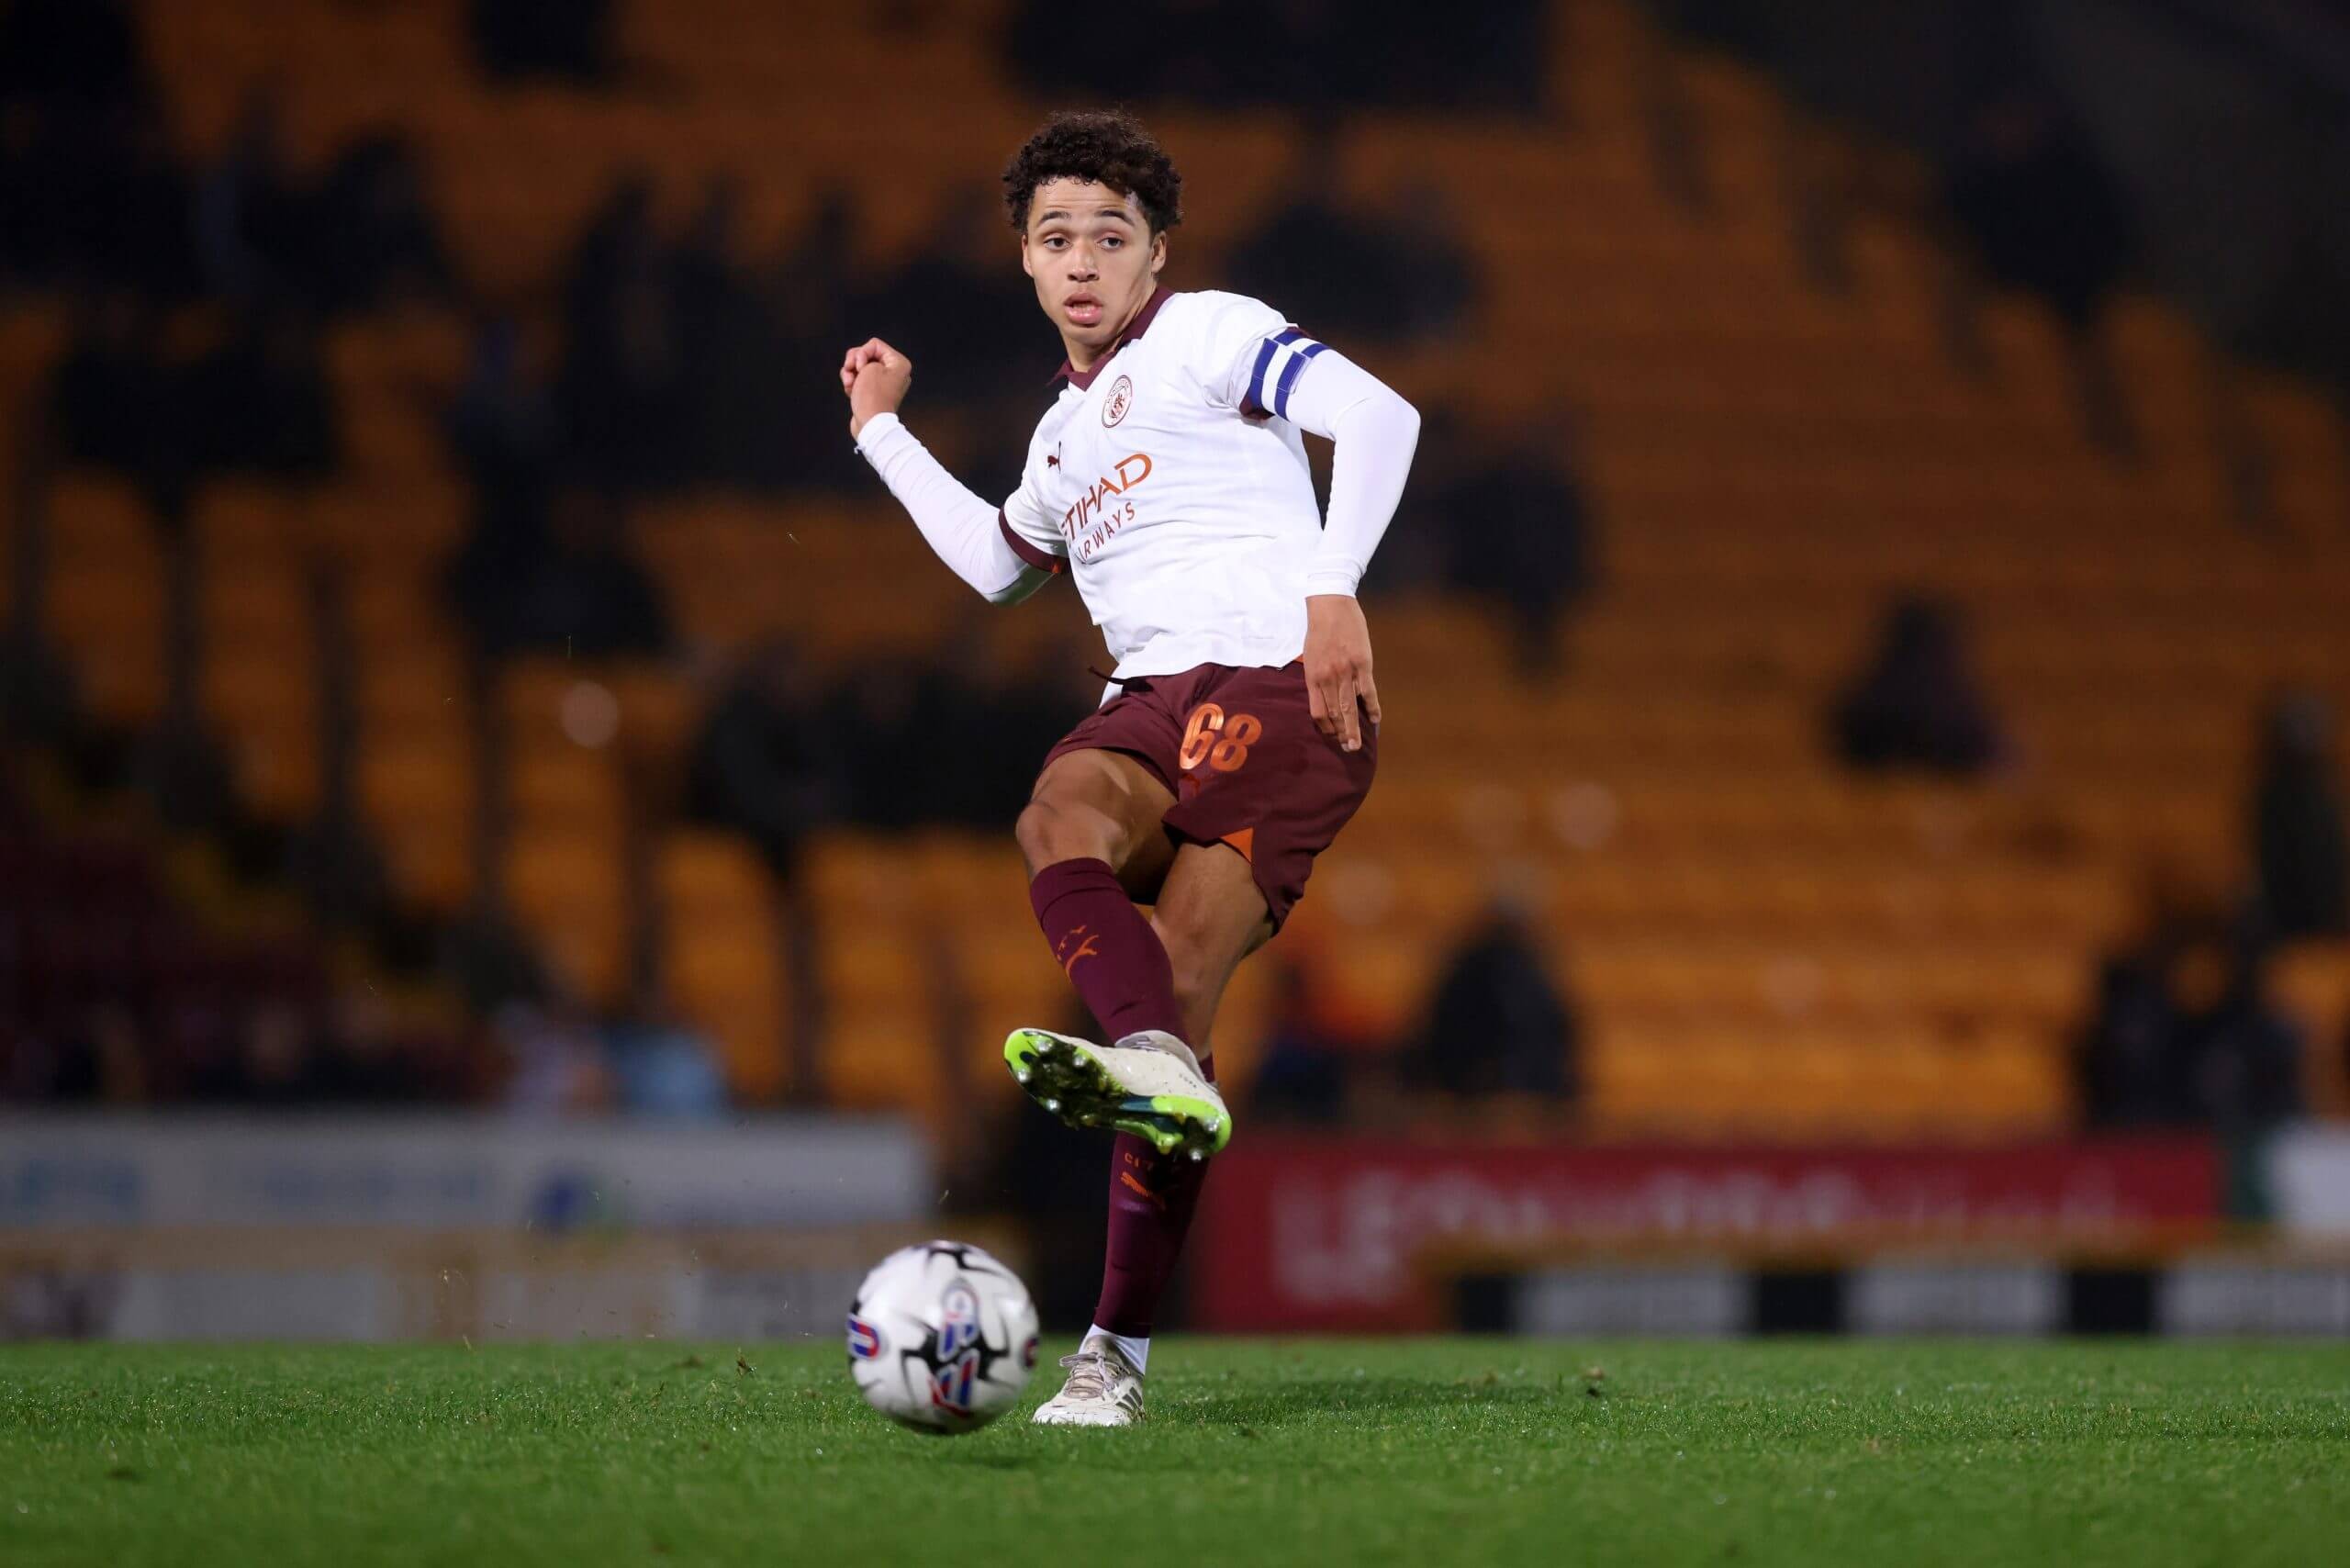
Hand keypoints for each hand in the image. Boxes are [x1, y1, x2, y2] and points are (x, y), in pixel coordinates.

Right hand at [840, 337, 912, 436]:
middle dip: (854, 363)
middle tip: (852, 373)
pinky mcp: (873, 392)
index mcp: (899, 363)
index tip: (860, 367)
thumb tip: (860, 364)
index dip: (862, 353)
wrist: (871, 424)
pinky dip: (852, 383)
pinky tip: (850, 391)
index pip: (874, 345)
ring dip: (850, 374)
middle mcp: (894, 372)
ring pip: (859, 367)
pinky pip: (859, 379)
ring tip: (850, 384)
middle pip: (866, 354)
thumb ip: (863, 356)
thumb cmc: (872, 396)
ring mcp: (883, 383)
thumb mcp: (869, 367)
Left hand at [1303, 594, 1380, 752]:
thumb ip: (1317, 676)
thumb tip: (1323, 694)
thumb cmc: (1319, 629)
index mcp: (1313, 677)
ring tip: (1358, 744)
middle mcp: (1328, 678)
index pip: (1317, 712)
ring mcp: (1346, 672)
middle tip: (1348, 749)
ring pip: (1351, 708)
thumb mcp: (1310, 655)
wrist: (1331, 604)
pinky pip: (1368, 692)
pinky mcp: (1362, 664)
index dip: (1325, 727)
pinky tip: (1376, 719)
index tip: (1332, 735)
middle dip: (1341, 734)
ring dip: (1355, 728)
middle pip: (1335, 714)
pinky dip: (1373, 707)